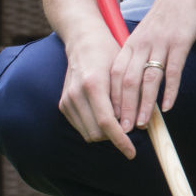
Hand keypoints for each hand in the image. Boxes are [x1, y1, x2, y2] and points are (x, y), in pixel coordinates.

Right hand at [57, 28, 134, 158]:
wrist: (83, 43)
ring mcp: (67, 100)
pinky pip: (81, 127)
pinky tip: (107, 117)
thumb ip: (126, 97)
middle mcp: (76, 94)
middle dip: (115, 137)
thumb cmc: (109, 54)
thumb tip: (133, 125)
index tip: (132, 152)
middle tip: (131, 130)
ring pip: (88, 133)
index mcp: (93, 85)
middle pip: (96, 132)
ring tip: (120, 122)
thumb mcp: (123, 71)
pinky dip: (95, 128)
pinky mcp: (63, 104)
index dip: (120, 140)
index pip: (107, 123)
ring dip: (105, 134)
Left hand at [112, 0, 195, 127]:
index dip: (111, 99)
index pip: (114, 76)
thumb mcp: (145, 35)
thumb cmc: (166, 16)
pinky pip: (173, 70)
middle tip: (122, 130)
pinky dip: (169, 89)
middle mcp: (141, 45)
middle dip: (123, 108)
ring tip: (141, 124)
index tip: (111, 119)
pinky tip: (168, 106)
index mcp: (130, 45)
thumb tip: (132, 84)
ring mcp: (160, 44)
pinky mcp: (180, 43)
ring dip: (143, 104)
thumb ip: (137, 56)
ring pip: (148, 79)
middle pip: (127, 81)